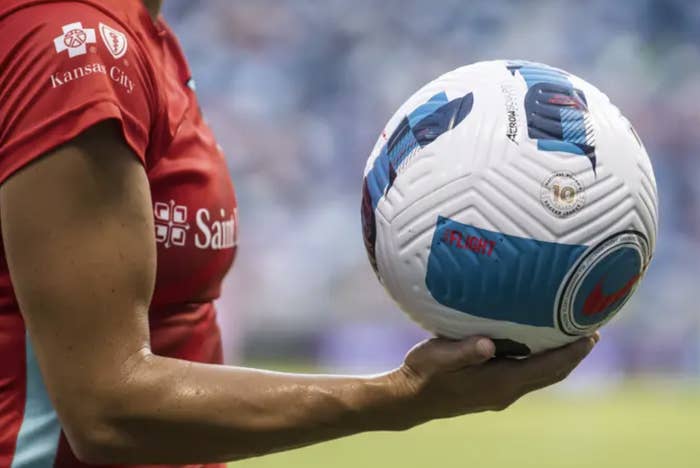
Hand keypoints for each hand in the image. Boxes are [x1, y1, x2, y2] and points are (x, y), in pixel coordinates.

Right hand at [386, 334, 597, 427]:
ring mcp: (500, 394)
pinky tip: (539, 346)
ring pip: (542, 376)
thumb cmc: (423, 373)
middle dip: (574, 353)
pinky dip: (544, 362)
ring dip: (561, 358)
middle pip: (552, 373)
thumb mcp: (440, 357)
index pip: (548, 367)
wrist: (409, 400)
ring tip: (574, 336)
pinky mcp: (493, 391)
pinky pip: (529, 376)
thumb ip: (465, 351)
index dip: (572, 352)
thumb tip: (489, 344)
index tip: (592, 332)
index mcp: (500, 382)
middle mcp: (507, 391)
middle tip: (592, 329)